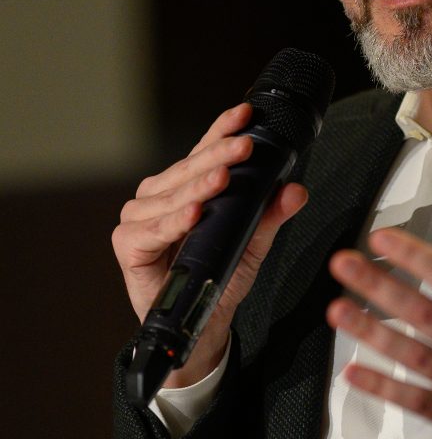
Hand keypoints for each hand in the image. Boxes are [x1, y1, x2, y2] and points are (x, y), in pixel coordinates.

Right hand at [112, 102, 306, 386]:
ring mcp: (139, 218)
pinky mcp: (127, 245)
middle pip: (188, 169)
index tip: (244, 114)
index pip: (203, 151)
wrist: (199, 323)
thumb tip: (296, 190)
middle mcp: (158, 195)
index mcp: (184, 186)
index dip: (221, 130)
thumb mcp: (252, 243)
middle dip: (218, 156)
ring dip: (198, 187)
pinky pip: (152, 231)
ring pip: (171, 196)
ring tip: (222, 178)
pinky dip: (173, 222)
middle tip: (244, 148)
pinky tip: (194, 213)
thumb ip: (271, 215)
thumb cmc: (217, 276)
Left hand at [327, 186, 431, 438]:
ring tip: (335, 309)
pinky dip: (383, 387)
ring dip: (370, 332)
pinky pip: (416, 401)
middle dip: (378, 286)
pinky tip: (351, 372)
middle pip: (423, 312)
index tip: (379, 238)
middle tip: (341, 263)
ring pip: (413, 355)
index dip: (414, 256)